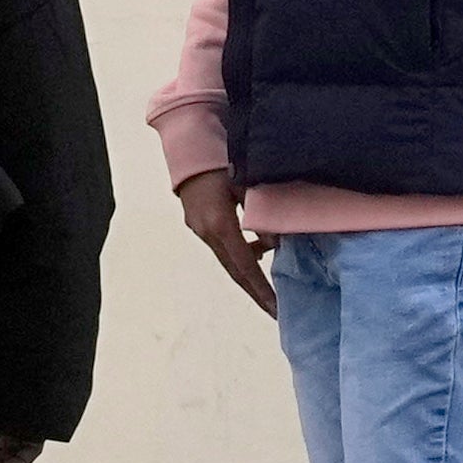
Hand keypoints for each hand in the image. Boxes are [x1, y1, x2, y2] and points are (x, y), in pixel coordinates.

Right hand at [177, 167, 278, 317]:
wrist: (187, 150)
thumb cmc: (220, 162)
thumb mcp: (247, 186)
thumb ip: (261, 215)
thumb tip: (275, 243)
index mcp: (220, 225)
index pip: (245, 265)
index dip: (260, 288)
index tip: (275, 309)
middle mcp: (207, 233)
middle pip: (234, 271)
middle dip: (255, 292)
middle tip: (274, 312)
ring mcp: (199, 229)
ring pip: (228, 259)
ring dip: (248, 272)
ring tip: (268, 283)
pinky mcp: (198, 223)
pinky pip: (222, 247)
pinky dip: (241, 254)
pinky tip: (256, 249)